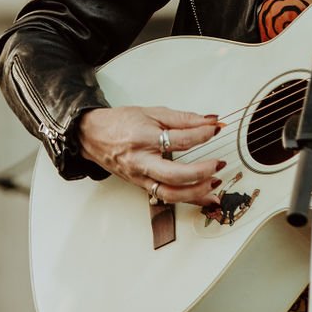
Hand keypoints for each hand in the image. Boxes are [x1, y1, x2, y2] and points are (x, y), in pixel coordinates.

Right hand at [77, 105, 225, 207]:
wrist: (93, 136)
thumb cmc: (121, 122)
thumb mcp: (152, 112)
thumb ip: (183, 118)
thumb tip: (209, 121)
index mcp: (144, 138)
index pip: (179, 139)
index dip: (202, 134)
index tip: (216, 129)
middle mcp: (141, 162)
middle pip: (173, 175)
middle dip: (200, 172)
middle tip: (218, 163)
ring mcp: (140, 177)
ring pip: (170, 194)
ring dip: (196, 193)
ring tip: (215, 184)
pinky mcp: (141, 186)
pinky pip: (166, 196)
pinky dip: (187, 199)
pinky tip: (204, 197)